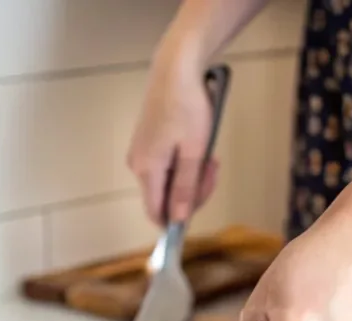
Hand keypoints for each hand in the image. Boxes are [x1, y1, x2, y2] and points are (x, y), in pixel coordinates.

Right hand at [127, 48, 217, 224]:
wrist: (176, 70)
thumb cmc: (187, 106)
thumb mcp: (194, 153)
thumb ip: (185, 188)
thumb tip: (178, 220)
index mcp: (147, 169)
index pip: (157, 214)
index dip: (178, 220)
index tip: (199, 210)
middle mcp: (138, 165)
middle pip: (167, 200)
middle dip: (195, 192)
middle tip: (212, 170)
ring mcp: (142, 154)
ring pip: (171, 184)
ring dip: (195, 177)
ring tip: (209, 158)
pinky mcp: (149, 145)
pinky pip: (170, 169)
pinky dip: (187, 165)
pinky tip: (200, 151)